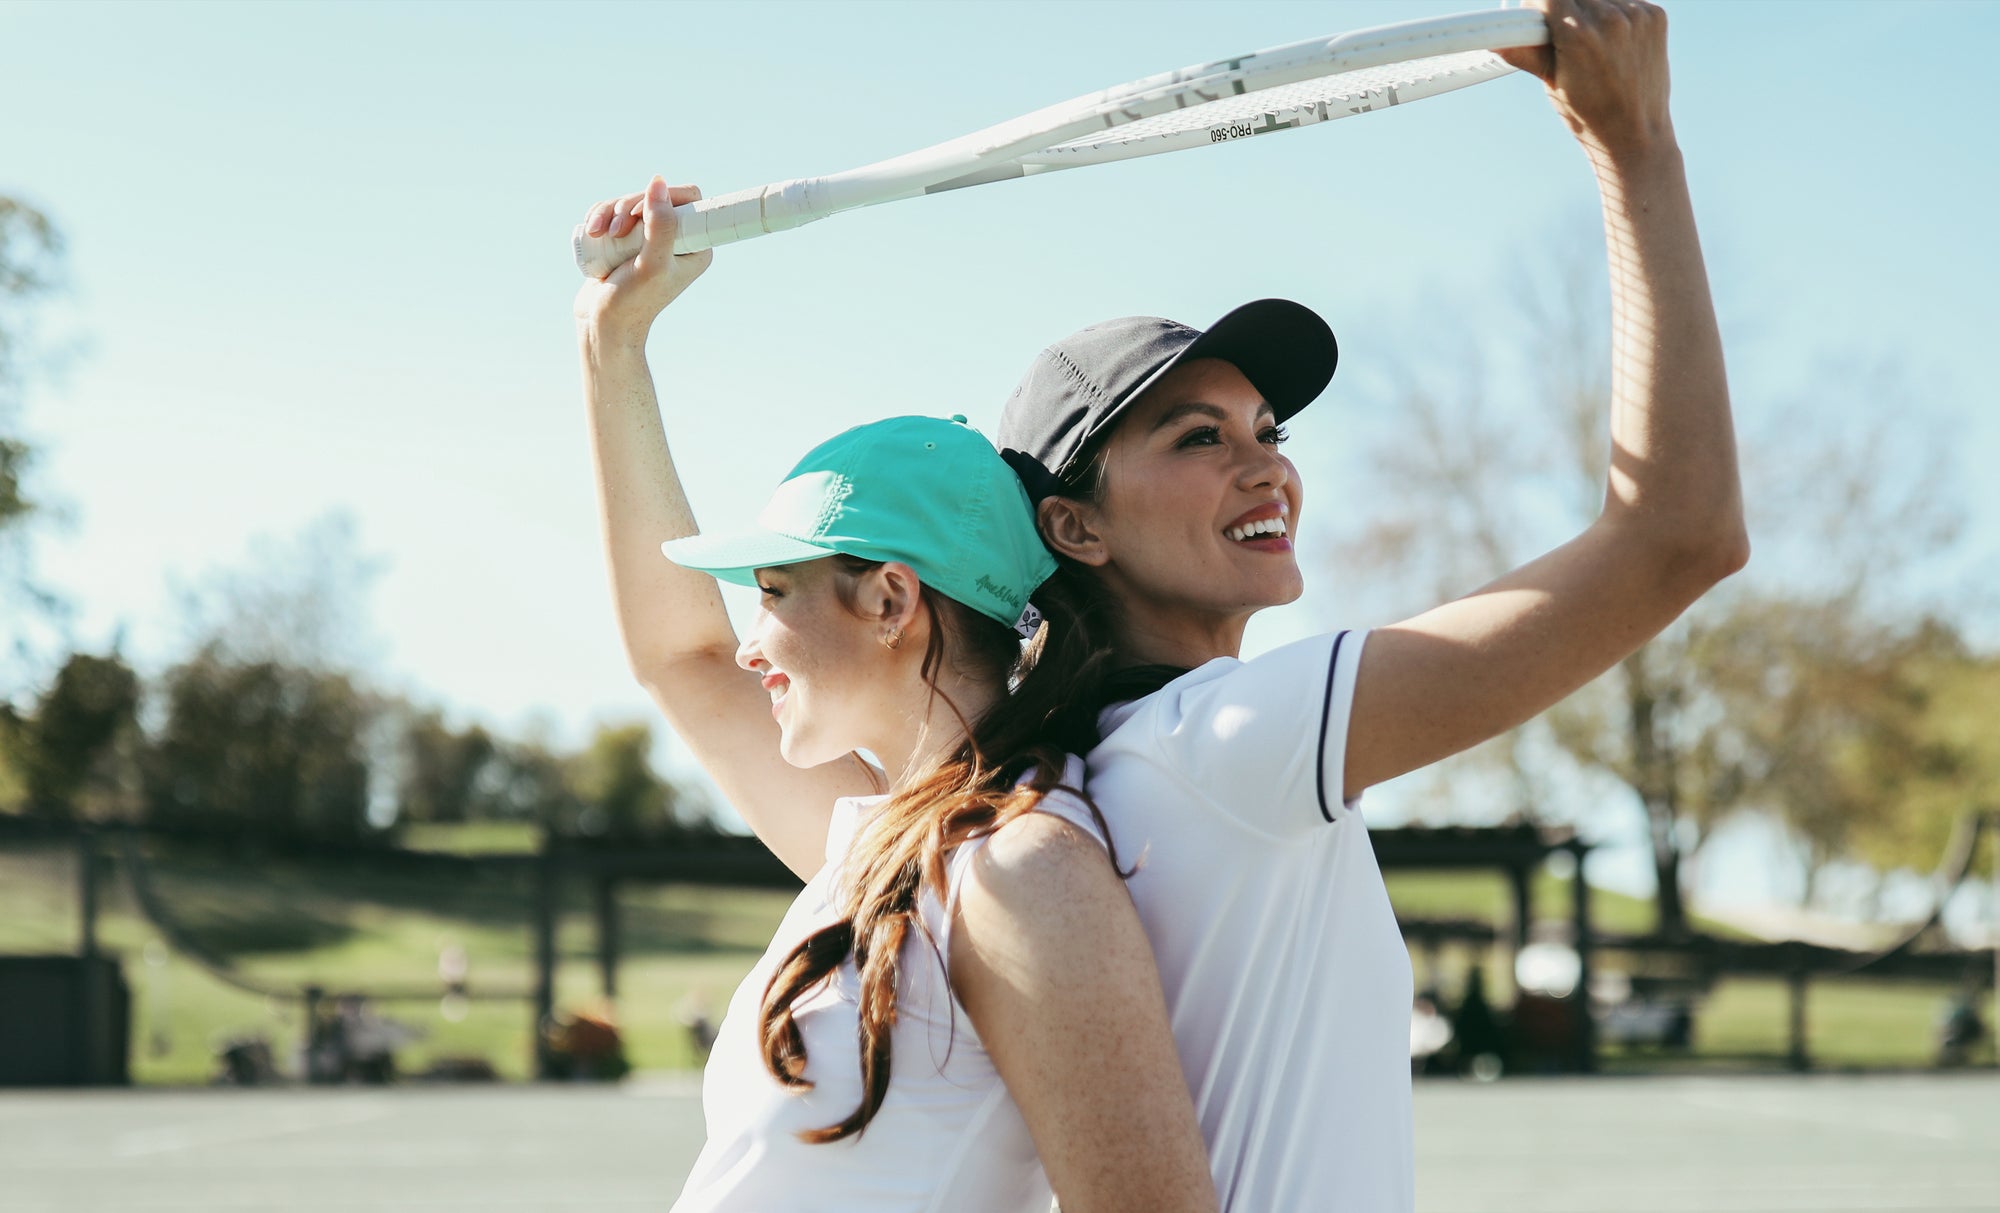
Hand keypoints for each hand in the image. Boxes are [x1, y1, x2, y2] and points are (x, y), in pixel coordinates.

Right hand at [573, 177, 713, 345]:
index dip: (662, 197)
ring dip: (609, 211)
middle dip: (629, 207)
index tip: (639, 217)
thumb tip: (659, 182)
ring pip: (631, 202)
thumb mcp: (651, 264)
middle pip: (655, 196)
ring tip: (597, 234)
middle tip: (615, 231)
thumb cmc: (632, 303)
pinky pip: (614, 211)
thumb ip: (661, 225)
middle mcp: (677, 240)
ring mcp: (650, 239)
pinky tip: (592, 231)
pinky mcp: (627, 239)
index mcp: (696, 246)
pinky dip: (600, 216)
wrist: (603, 325)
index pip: (689, 199)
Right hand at [1498, 0, 1673, 161]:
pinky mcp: (1655, 16)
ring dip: (1588, 8)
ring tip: (1590, 41)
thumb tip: (1495, 40)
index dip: (1536, 5)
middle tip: (1561, 35)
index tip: (1533, 16)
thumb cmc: (1589, 116)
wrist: (1636, 134)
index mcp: (1578, 35)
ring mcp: (1637, 15)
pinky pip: (1625, 0)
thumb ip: (1525, 52)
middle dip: (1561, 7)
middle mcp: (1610, 19)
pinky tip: (1612, 40)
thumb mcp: (1551, 83)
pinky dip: (1614, 12)